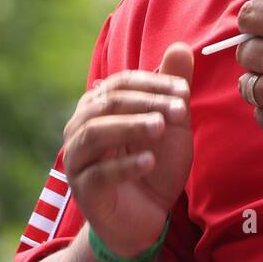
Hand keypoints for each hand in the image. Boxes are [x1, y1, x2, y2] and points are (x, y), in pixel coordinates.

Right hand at [62, 42, 193, 257]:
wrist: (147, 214)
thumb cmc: (155, 162)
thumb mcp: (171, 123)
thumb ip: (172, 88)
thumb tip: (180, 47)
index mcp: (99, 106)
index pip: (121, 83)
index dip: (153, 83)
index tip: (184, 92)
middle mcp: (81, 127)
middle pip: (108, 104)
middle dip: (145, 103)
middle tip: (179, 110)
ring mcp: (78, 158)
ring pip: (95, 133)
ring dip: (130, 127)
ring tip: (159, 128)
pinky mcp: (83, 189)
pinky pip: (99, 173)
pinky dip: (124, 165)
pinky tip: (149, 162)